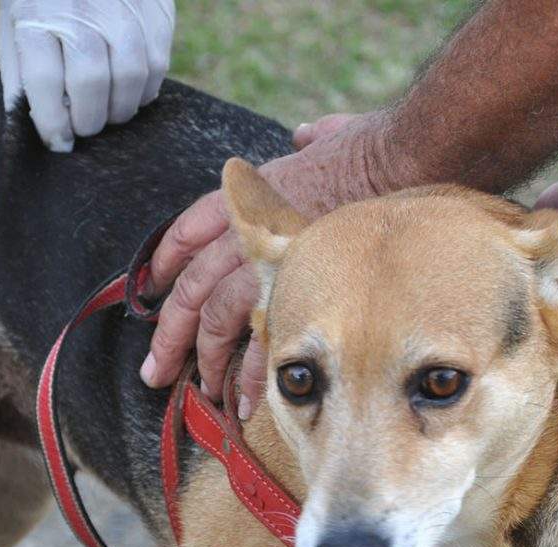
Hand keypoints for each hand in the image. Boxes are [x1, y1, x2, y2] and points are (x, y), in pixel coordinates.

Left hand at [0, 0, 174, 151]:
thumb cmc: (44, 1)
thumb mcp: (17, 26)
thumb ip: (22, 76)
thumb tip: (38, 127)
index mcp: (37, 13)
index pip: (45, 82)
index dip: (52, 123)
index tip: (58, 142)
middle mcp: (82, 9)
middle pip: (90, 83)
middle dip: (87, 120)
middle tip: (84, 127)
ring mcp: (124, 10)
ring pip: (130, 80)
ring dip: (118, 110)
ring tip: (106, 112)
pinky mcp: (156, 14)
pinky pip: (157, 69)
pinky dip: (142, 91)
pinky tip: (126, 89)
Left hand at [140, 112, 385, 418]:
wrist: (402, 162)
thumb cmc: (377, 149)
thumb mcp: (334, 135)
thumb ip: (316, 138)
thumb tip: (311, 135)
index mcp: (247, 197)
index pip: (188, 232)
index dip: (167, 264)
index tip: (155, 290)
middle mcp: (244, 232)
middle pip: (191, 289)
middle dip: (170, 335)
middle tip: (155, 371)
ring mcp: (265, 264)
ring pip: (214, 319)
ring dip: (205, 360)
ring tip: (203, 392)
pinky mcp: (295, 293)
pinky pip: (260, 341)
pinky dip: (251, 375)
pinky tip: (244, 400)